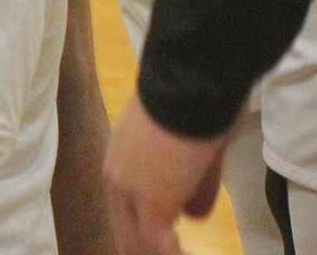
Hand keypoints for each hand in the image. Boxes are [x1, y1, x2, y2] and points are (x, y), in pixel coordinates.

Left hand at [103, 98, 228, 254]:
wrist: (193, 79)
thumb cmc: (200, 99)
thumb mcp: (197, 146)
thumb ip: (193, 183)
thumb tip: (193, 216)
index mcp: (122, 157)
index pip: (124, 208)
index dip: (142, 231)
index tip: (164, 243)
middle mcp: (117, 175)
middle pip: (125, 230)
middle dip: (145, 249)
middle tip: (169, 253)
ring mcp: (131, 190)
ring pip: (137, 241)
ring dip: (160, 252)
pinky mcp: (153, 203)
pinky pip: (159, 245)